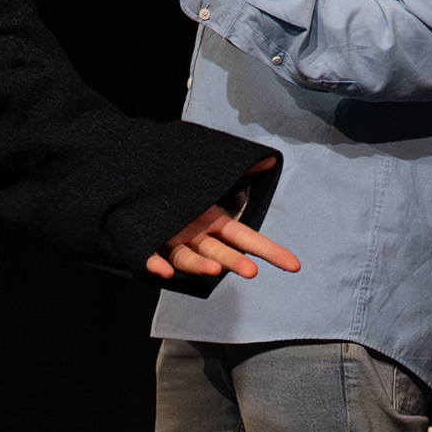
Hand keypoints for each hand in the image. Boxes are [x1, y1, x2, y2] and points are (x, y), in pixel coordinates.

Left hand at [144, 159, 301, 281]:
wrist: (136, 189)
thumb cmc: (179, 191)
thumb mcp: (210, 178)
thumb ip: (240, 170)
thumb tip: (268, 159)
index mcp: (215, 224)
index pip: (248, 240)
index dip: (271, 252)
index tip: (294, 266)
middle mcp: (196, 238)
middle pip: (220, 252)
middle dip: (236, 262)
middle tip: (252, 272)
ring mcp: (172, 243)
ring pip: (188, 258)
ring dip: (200, 265)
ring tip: (214, 270)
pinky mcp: (147, 245)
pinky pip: (151, 259)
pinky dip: (157, 266)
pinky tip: (164, 272)